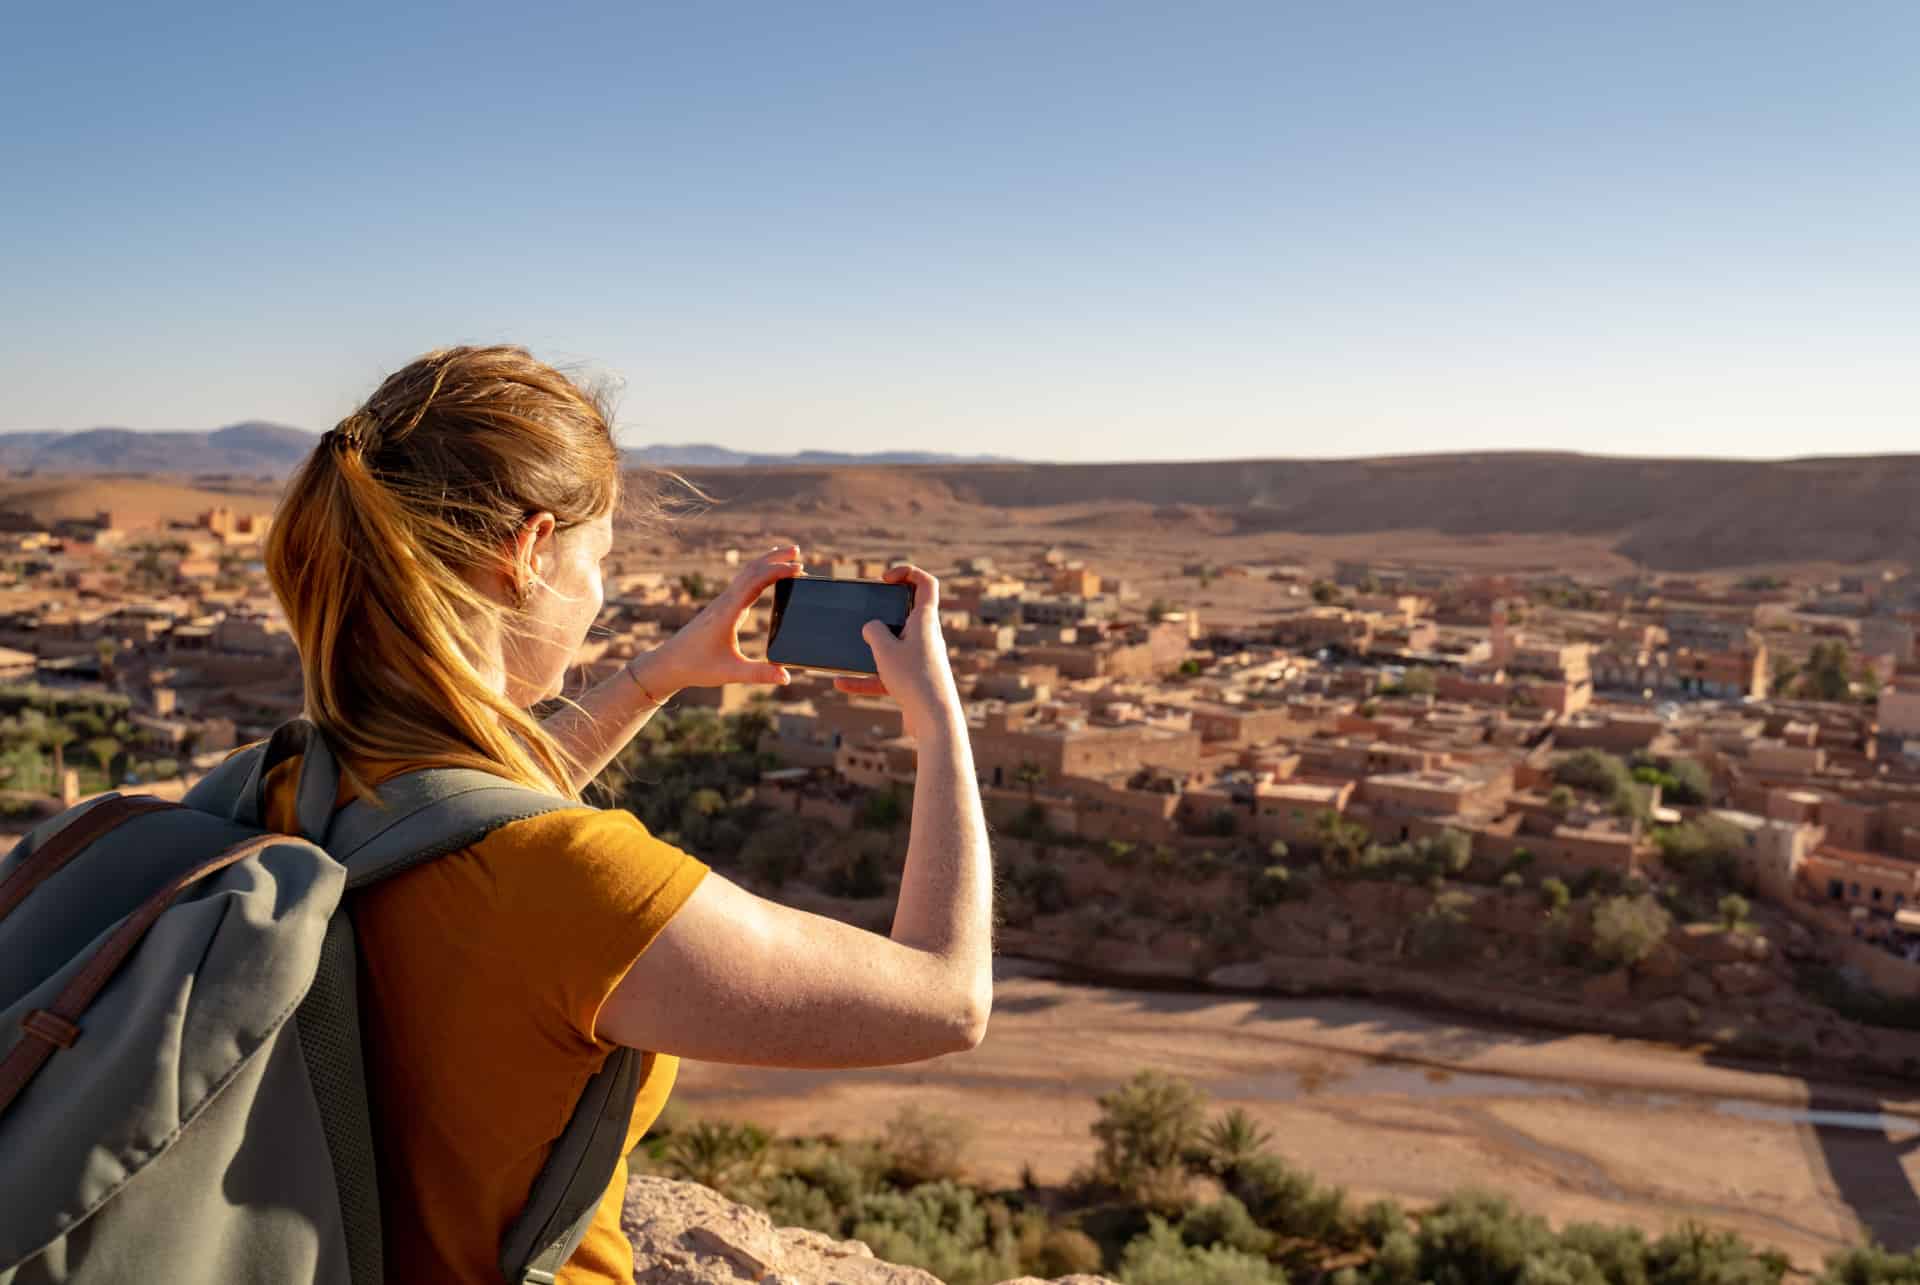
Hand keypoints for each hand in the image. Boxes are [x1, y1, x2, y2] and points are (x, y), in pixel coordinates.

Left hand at [642, 544, 803, 692]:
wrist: (669, 663)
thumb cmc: (697, 666)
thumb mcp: (731, 672)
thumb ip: (759, 674)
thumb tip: (787, 677)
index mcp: (728, 611)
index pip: (756, 581)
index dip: (778, 571)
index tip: (799, 569)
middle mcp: (725, 602)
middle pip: (751, 570)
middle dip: (774, 558)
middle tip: (797, 550)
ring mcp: (722, 603)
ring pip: (746, 574)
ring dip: (766, 563)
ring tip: (786, 557)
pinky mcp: (721, 608)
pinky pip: (742, 584)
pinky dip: (757, 574)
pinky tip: (765, 579)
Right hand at [834, 564, 961, 736]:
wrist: (934, 720)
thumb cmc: (914, 678)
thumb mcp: (885, 649)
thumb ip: (874, 631)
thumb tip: (871, 627)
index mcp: (925, 620)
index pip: (925, 584)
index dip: (907, 573)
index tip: (884, 579)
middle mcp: (926, 637)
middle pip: (907, 613)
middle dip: (884, 611)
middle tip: (866, 610)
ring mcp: (919, 659)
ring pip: (892, 646)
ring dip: (870, 648)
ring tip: (848, 648)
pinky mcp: (913, 682)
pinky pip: (886, 674)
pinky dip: (865, 678)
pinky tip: (840, 683)